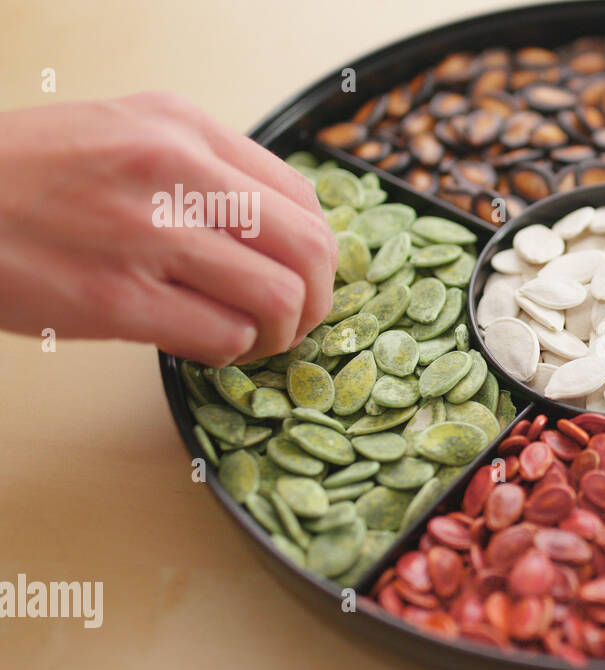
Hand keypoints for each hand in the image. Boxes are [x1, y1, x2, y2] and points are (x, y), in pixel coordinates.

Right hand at [0, 92, 336, 365]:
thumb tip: (280, 227)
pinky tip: (206, 345)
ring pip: (279, 298)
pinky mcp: (116, 299)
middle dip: (319, 298)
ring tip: (252, 339)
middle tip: (298, 320)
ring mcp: (147, 235)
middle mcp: (176, 171)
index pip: (304, 198)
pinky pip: (223, 336)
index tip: (305, 276)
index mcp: (182, 127)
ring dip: (279, 334)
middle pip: (310, 249)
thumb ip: (202, 167)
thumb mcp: (123, 133)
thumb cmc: (28, 175)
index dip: (320, 252)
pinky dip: (230, 351)